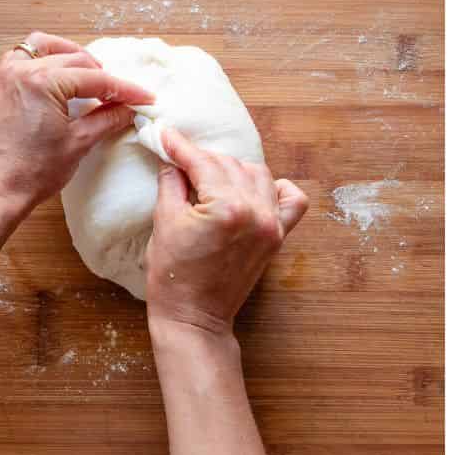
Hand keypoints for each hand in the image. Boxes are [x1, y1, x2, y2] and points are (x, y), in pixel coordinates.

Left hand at [0, 32, 153, 221]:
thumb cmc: (31, 173)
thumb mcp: (79, 142)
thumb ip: (108, 118)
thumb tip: (130, 108)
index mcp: (43, 82)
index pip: (96, 79)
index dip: (124, 90)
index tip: (144, 98)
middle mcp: (22, 71)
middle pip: (76, 60)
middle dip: (102, 76)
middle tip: (122, 95)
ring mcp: (7, 76)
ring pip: (46, 48)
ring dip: (71, 55)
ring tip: (90, 75)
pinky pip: (23, 56)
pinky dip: (43, 59)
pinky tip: (57, 75)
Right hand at [146, 126, 308, 334]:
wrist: (194, 319)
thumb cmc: (173, 277)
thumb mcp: (164, 224)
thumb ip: (171, 184)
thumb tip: (172, 159)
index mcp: (227, 208)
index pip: (203, 163)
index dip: (182, 147)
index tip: (168, 135)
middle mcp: (256, 211)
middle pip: (230, 166)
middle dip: (203, 161)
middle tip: (182, 160)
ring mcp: (272, 224)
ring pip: (258, 175)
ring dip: (234, 170)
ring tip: (210, 177)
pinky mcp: (278, 237)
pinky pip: (291, 201)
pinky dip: (277, 189)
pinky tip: (255, 190)